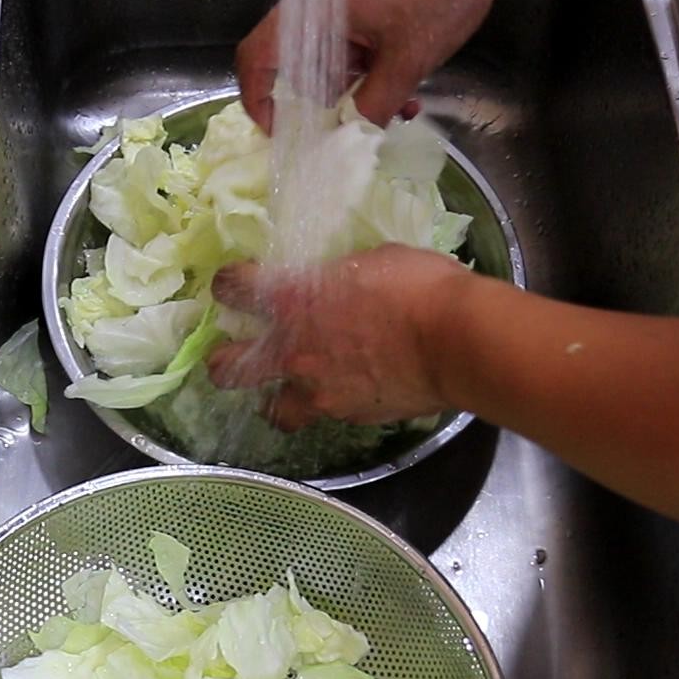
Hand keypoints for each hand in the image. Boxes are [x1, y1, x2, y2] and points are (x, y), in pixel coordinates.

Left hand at [207, 245, 475, 429]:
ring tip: (286, 389)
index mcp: (293, 300)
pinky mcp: (347, 416)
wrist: (455, 340)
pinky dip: (327, 404)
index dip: (228, 286)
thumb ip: (339, 277)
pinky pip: (322, 414)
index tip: (231, 286)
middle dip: (223, 360)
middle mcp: (293, 351)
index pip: (234, 289)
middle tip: (233, 354)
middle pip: (227, 368)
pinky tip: (345, 391)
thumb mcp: (371, 262)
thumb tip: (337, 283)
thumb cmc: (418, 286)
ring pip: (271, 409)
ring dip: (273, 397)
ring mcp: (317, 391)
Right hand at [235, 0, 534, 129]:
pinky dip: (369, 52)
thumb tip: (351, 139)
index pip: (258, 57)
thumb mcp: (409, 59)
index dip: (262, 100)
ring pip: (330, 44)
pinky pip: (350, 24)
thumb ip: (374, 106)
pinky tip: (402, 72)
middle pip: (298, 56)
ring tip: (401, 102)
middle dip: (330, 98)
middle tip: (363, 124)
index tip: (285, 131)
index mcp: (310, 3)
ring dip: (359, 79)